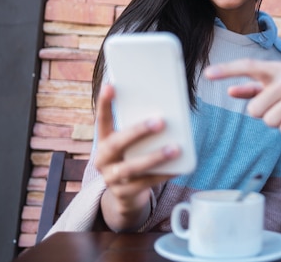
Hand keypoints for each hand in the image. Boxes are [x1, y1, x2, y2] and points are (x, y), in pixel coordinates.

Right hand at [93, 84, 180, 230]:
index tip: (110, 85)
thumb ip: (143, 130)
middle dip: (139, 132)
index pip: (102, 120)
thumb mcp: (133, 144)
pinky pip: (146, 184)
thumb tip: (169, 107)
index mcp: (105, 142)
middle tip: (160, 121)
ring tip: (175, 148)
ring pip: (131, 168)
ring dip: (154, 157)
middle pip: (117, 144)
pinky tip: (178, 168)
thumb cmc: (134, 158)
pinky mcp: (124, 194)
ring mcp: (112, 179)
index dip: (104, 103)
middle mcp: (103, 159)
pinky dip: (163, 174)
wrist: (126, 195)